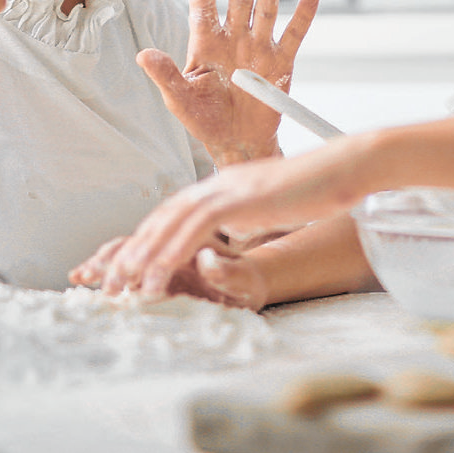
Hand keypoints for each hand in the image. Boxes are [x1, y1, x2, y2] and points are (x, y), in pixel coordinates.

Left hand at [72, 140, 367, 297]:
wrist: (343, 166)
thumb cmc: (318, 187)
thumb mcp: (274, 203)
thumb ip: (248, 214)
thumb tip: (235, 231)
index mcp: (225, 184)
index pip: (175, 211)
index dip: (149, 239)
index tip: (130, 267)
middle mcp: (219, 183)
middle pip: (163, 216)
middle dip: (133, 250)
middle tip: (109, 282)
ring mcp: (228, 187)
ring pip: (170, 222)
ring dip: (143, 255)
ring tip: (122, 286)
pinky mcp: (239, 198)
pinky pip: (194, 227)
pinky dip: (170, 251)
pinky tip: (156, 274)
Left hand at [139, 0, 319, 165]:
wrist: (237, 142)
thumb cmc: (204, 120)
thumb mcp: (179, 99)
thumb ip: (165, 75)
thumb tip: (142, 54)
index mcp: (205, 44)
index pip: (204, 8)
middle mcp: (233, 40)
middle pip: (240, 1)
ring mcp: (258, 49)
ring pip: (265, 11)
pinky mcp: (281, 63)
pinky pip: (294, 35)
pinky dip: (303, 15)